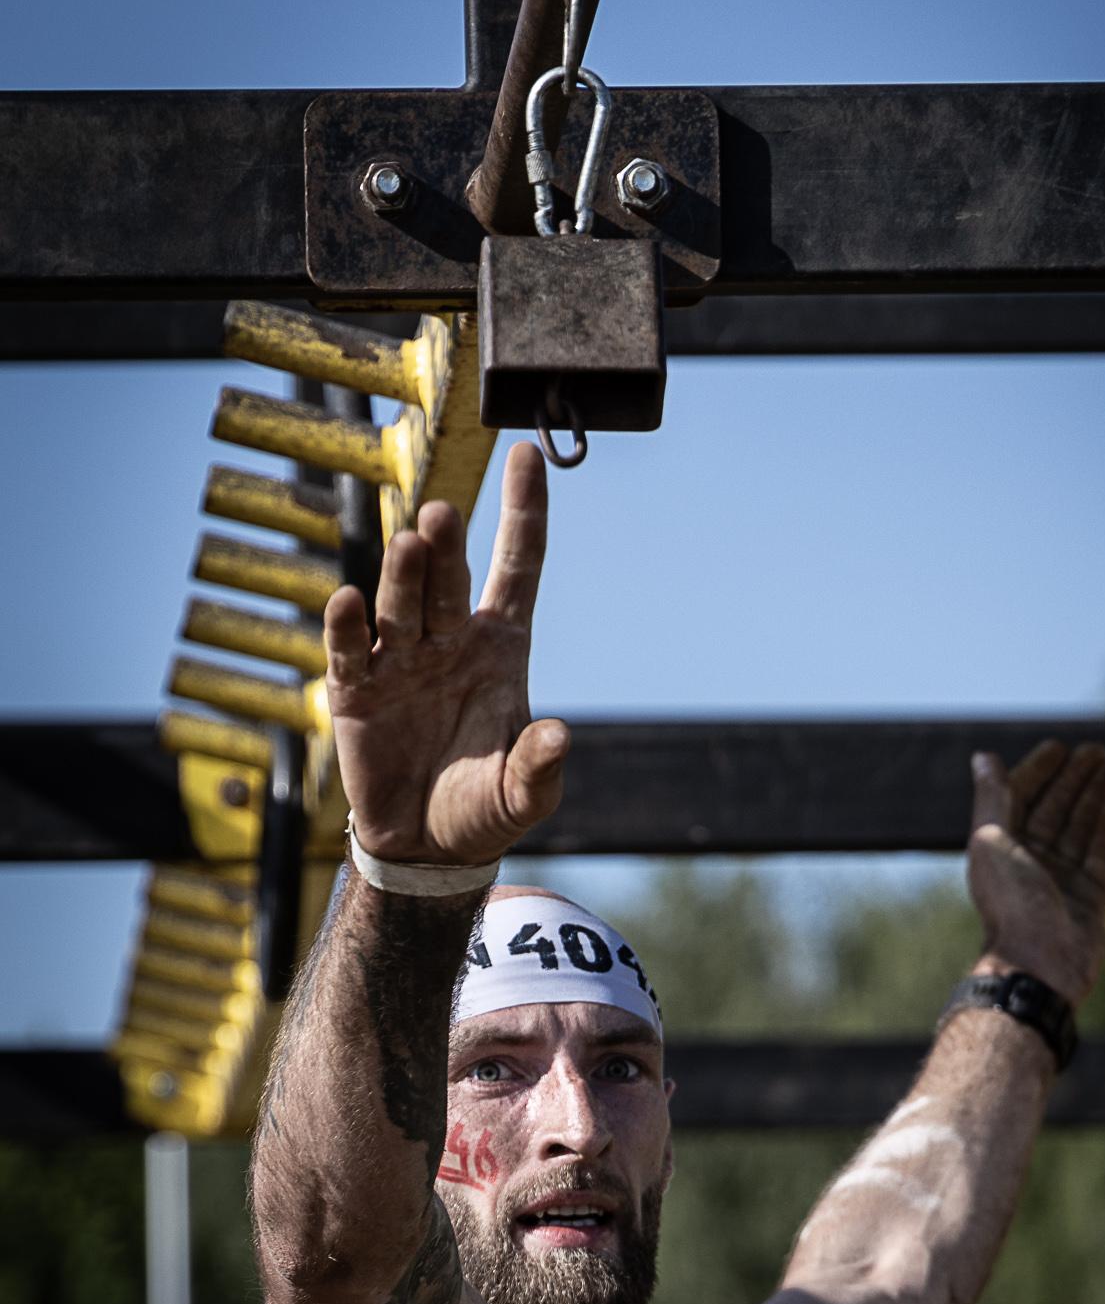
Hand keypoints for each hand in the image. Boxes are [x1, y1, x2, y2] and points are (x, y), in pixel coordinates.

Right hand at [322, 442, 569, 865]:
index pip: (518, 565)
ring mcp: (401, 660)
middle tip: (443, 518)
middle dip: (446, 548)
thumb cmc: (483, 809)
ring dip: (404, 576)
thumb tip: (558, 736)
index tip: (526, 455)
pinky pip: (350, 650)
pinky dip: (347, 627)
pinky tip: (348, 602)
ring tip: (410, 544)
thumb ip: (540, 767)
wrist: (427, 848)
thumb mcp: (523, 795)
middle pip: (450, 579)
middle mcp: (450, 640)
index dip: (523, 511)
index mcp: (502, 647)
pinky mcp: (356, 690)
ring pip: (402, 604)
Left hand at [966, 741, 1104, 1007]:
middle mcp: (1029, 861)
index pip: (1020, 798)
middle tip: (1098, 751)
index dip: (1038, 771)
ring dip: (1096, 797)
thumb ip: (992, 798)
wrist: (1039, 964)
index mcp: (1000, 848)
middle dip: (1075, 779)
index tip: (1059, 747)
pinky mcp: (1090, 897)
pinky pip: (1102, 856)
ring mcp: (1061, 879)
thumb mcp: (992, 841)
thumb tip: (983, 757)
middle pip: (1055, 809)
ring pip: (1081, 828)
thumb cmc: (1010, 903)